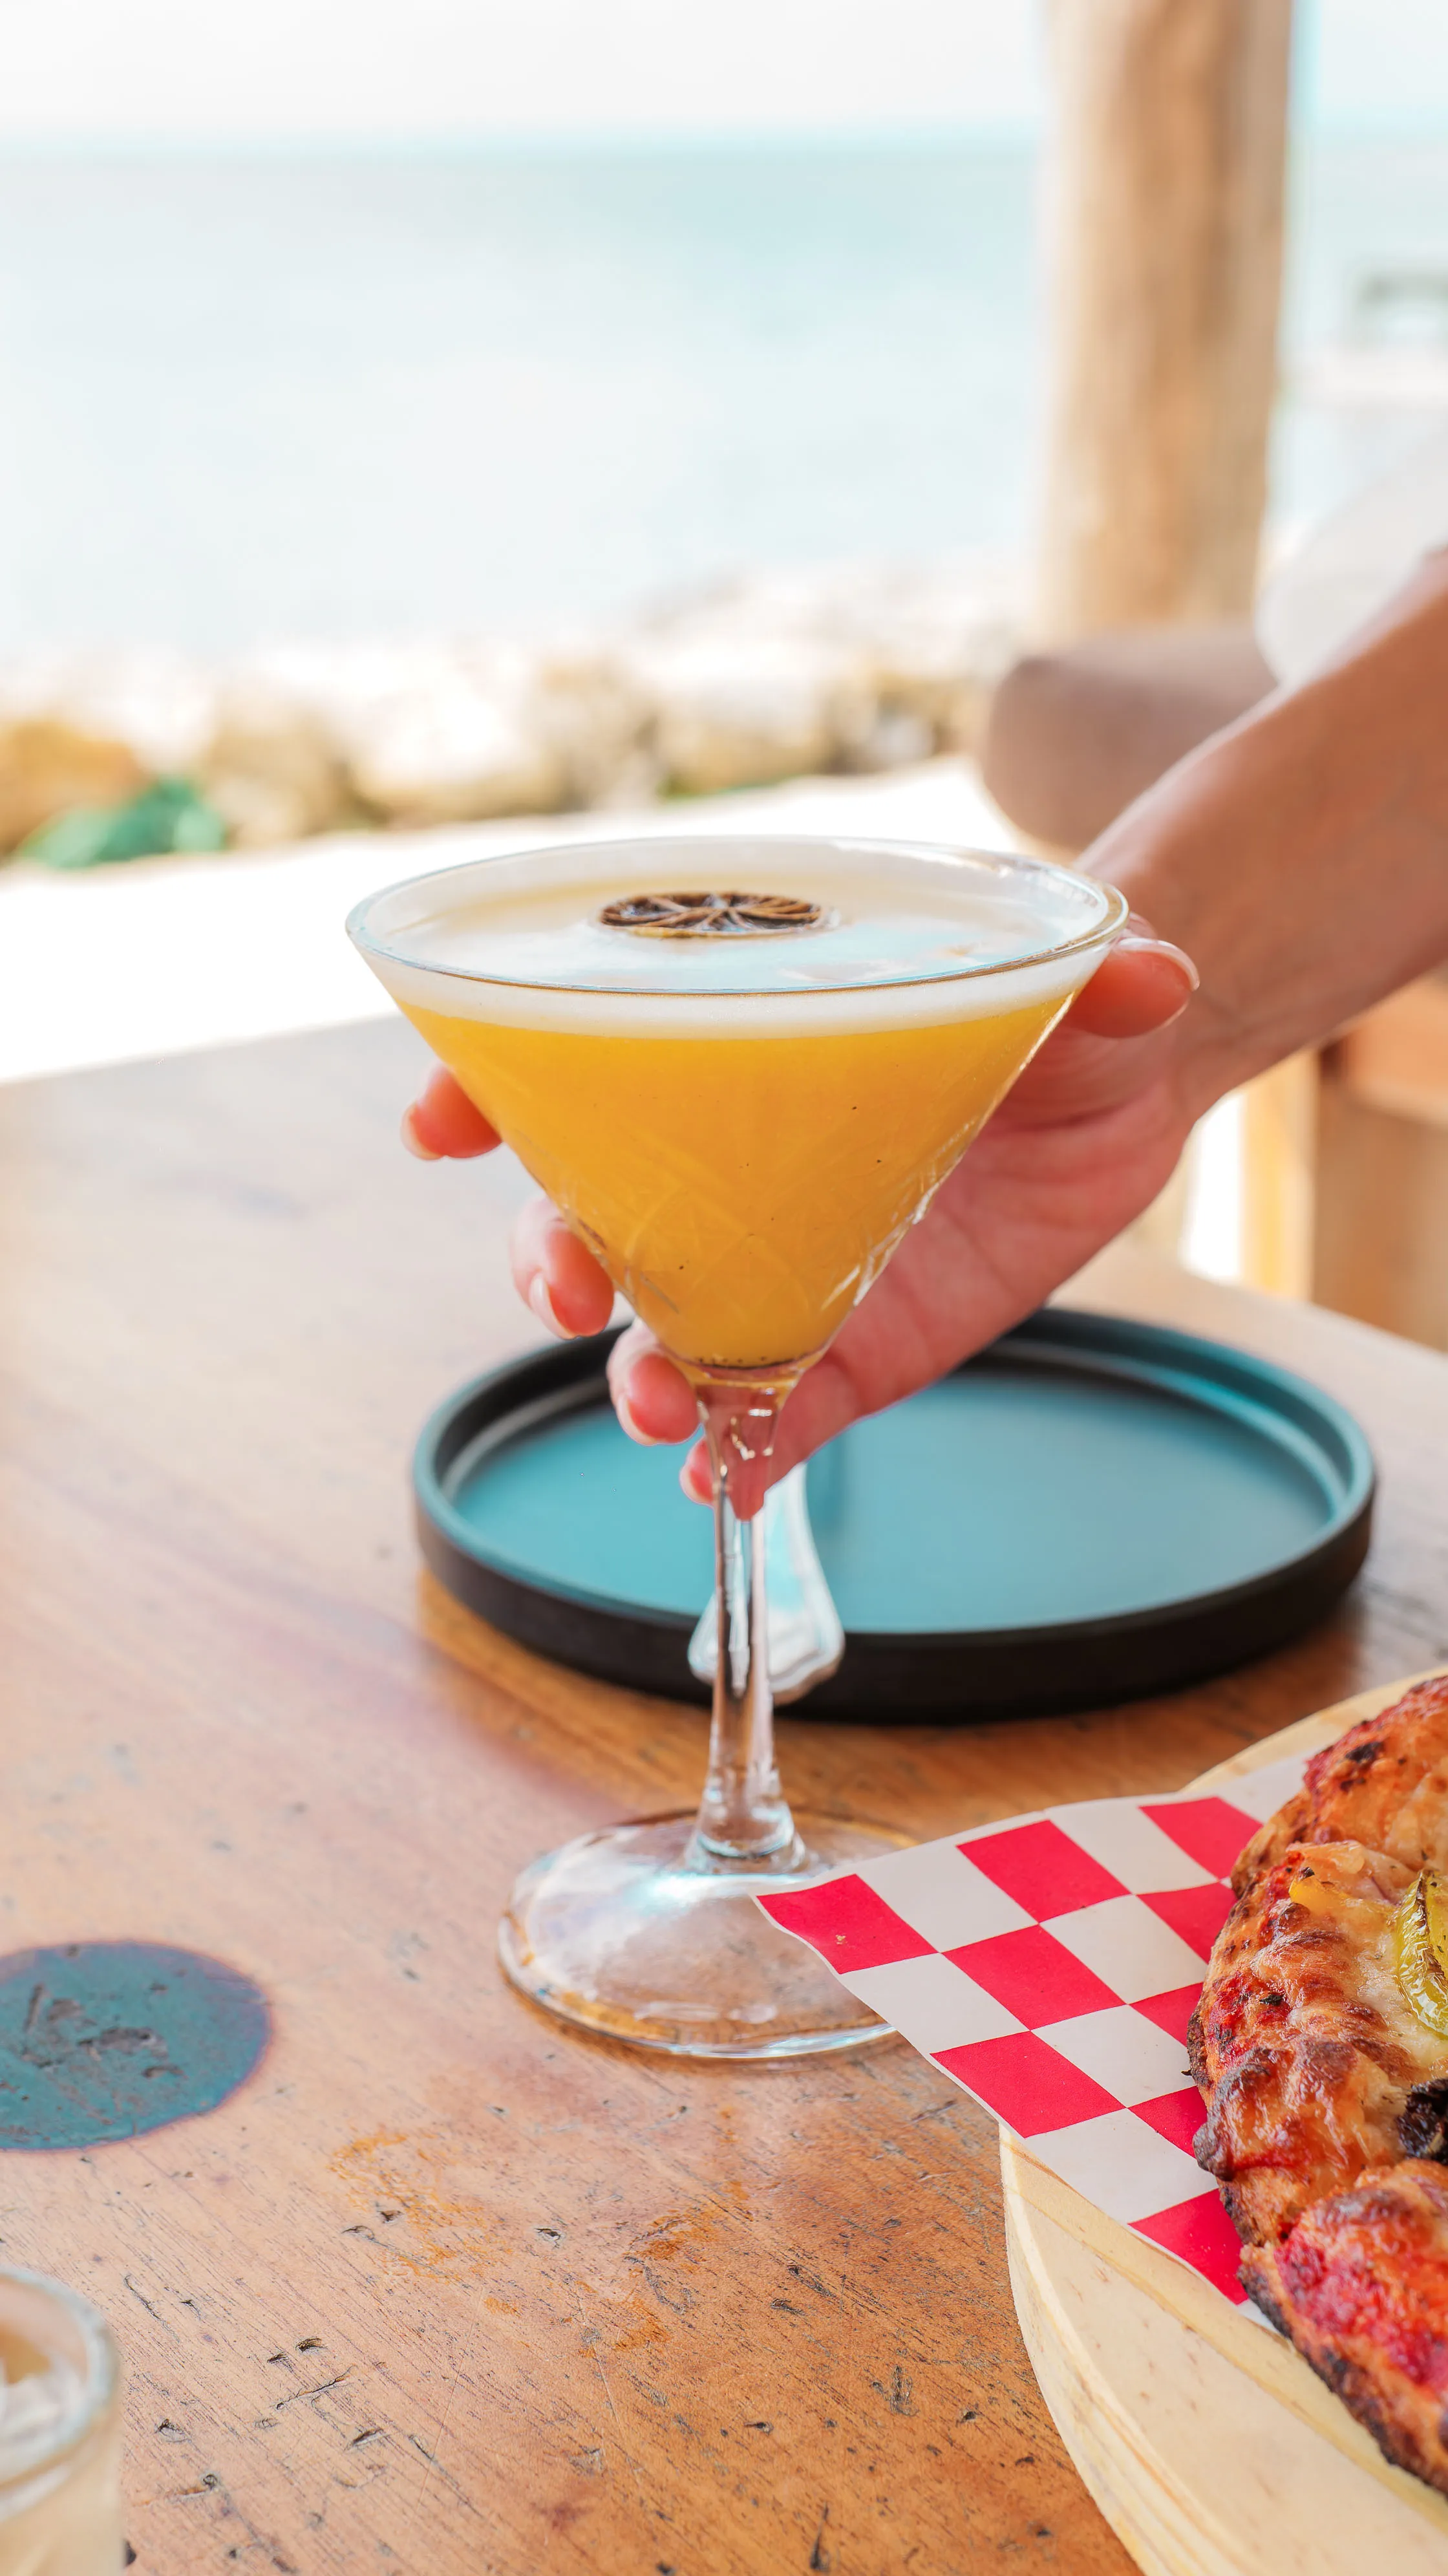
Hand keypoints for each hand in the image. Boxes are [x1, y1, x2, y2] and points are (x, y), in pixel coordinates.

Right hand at [402, 929, 1197, 1505]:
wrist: (1122, 1090)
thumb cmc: (1061, 998)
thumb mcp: (1087, 975)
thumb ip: (1106, 976)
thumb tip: (1146, 971)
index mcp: (741, 1040)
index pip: (579, 1052)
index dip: (487, 1080)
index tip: (440, 1121)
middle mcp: (727, 1155)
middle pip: (586, 1207)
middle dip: (545, 1252)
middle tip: (565, 1292)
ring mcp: (779, 1259)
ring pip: (661, 1323)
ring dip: (636, 1370)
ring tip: (657, 1409)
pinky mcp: (848, 1345)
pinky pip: (767, 1411)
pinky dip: (733, 1453)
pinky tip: (721, 1485)